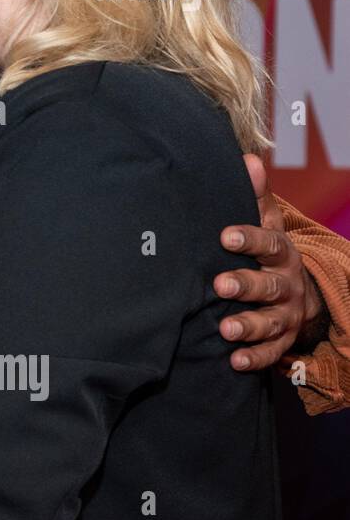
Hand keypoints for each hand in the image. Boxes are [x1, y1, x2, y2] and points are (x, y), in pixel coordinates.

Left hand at [214, 154, 325, 370]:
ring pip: (269, 321)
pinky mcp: (281, 340)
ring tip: (226, 329)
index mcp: (279, 253)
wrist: (298, 291)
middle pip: (268, 285)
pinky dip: (254, 358)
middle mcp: (286, 284)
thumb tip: (247, 158)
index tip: (225, 235)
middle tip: (220, 284)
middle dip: (245, 285)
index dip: (248, 239)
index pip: (268, 243)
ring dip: (248, 325)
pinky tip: (234, 361)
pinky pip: (270, 352)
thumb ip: (255, 196)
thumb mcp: (265, 223)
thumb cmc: (267, 252)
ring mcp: (285, 314)